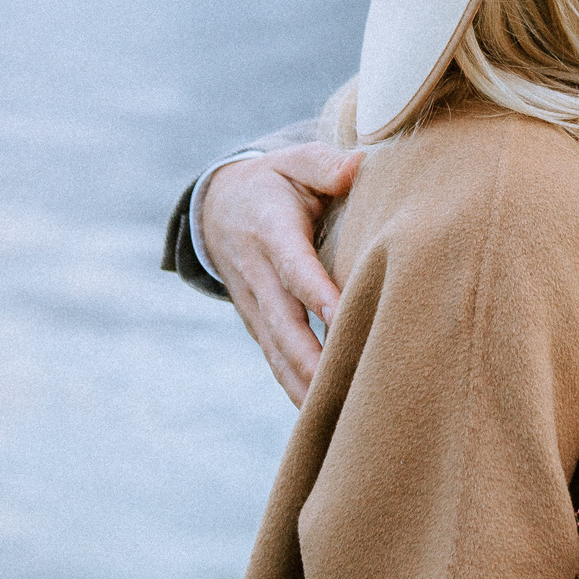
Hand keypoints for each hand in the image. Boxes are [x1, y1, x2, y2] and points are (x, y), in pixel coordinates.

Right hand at [199, 142, 362, 404]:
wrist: (219, 207)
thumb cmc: (275, 182)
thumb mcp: (294, 162)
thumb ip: (325, 165)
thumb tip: (358, 166)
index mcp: (269, 231)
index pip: (294, 267)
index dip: (316, 292)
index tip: (342, 313)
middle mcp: (257, 275)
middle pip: (285, 324)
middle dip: (312, 358)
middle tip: (343, 385)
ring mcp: (254, 305)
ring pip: (278, 352)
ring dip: (304, 384)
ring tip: (336, 415)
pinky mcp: (257, 324)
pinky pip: (275, 360)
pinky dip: (294, 388)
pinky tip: (320, 416)